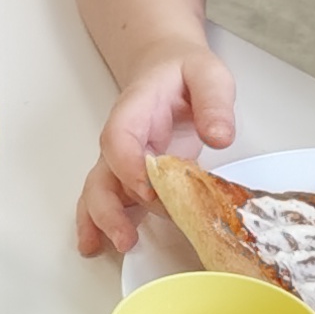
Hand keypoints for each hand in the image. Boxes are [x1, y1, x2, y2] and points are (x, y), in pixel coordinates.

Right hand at [75, 42, 235, 258]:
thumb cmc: (184, 73)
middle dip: (110, 208)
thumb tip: (220, 137)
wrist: (167, 68)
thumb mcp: (209, 74)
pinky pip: (106, 197)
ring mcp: (121, 159)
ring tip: (118, 246)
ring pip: (98, 190)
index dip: (129, 166)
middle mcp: (121, 137)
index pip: (119, 137)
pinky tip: (94, 245)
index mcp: (136, 109)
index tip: (150, 191)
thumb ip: (214, 102)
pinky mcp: (128, 174)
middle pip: (102, 172)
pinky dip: (98, 222)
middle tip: (127, 236)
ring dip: (103, 220)